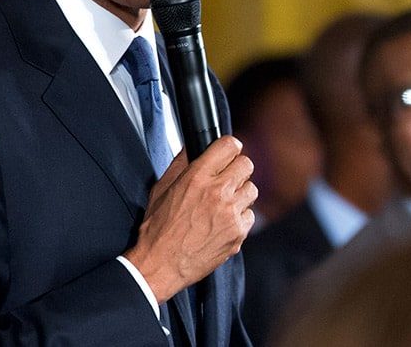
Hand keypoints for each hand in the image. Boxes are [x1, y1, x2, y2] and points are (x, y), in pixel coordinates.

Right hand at [123, 136, 256, 302]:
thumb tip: (193, 147)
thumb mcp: (161, 189)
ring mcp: (230, 214)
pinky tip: (224, 222)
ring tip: (224, 203)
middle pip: (246, 164)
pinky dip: (240, 217)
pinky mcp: (238, 233)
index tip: (228, 153)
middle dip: (236, 169)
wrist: (160, 265)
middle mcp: (217, 192)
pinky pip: (250, 215)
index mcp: (197, 177)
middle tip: (227, 179)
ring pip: (252, 189)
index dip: (229, 148)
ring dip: (240, 193)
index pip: (230, 146)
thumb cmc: (158, 229)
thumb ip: (180, 164)